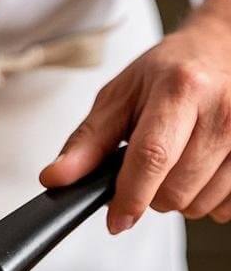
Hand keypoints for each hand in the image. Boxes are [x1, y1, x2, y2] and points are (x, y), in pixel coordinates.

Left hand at [40, 0, 230, 231]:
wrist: (223, 50)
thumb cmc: (168, 74)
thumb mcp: (119, 97)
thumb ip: (87, 142)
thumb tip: (56, 178)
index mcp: (181, 88)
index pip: (152, 156)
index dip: (130, 196)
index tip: (116, 220)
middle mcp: (225, 108)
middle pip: (176, 189)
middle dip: (150, 193)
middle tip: (148, 166)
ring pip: (203, 205)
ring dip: (180, 197)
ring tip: (178, 161)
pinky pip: (228, 208)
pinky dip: (209, 199)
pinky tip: (204, 168)